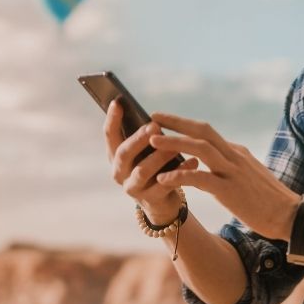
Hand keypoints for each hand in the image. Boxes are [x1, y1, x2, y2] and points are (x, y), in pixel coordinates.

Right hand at [104, 101, 197, 223]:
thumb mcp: (147, 151)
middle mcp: (119, 172)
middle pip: (123, 153)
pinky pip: (164, 185)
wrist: (163, 202)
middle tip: (154, 127)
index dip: (112, 119)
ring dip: (159, 156)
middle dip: (138, 139)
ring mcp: (133, 188)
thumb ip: (147, 137)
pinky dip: (179, 172)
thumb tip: (155, 117)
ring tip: (175, 147)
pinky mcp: (150, 200)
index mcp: (117, 156)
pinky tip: (193, 161)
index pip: (110, 135)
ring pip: (142, 171)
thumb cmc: (156, 168)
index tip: (118, 101)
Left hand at [148, 112, 299, 240]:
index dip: (184, 125)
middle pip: (202, 131)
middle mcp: (235, 156)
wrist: (291, 215)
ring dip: (174, 143)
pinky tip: (164, 180)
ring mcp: (233, 172)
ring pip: (200, 149)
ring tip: (152, 141)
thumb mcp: (249, 175)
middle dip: (177, 122)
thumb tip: (214, 161)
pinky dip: (181, 176)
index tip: (165, 120)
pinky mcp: (231, 190)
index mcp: (237, 152)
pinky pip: (201, 178)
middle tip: (153, 117)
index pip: (207, 132)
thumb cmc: (270, 200)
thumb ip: (232, 166)